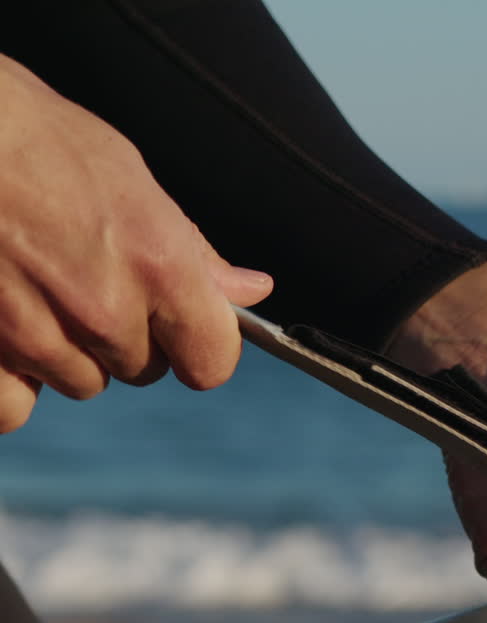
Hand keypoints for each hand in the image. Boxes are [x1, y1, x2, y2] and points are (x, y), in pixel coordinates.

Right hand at [0, 55, 271, 431]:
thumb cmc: (35, 137)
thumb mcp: (130, 178)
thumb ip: (192, 250)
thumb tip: (250, 291)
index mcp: (159, 267)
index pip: (212, 361)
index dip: (201, 347)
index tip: (185, 331)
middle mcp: (104, 311)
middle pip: (142, 369)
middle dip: (125, 336)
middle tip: (84, 279)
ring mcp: (37, 338)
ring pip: (81, 383)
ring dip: (67, 353)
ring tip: (34, 289)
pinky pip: (15, 408)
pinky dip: (11, 383)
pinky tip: (3, 334)